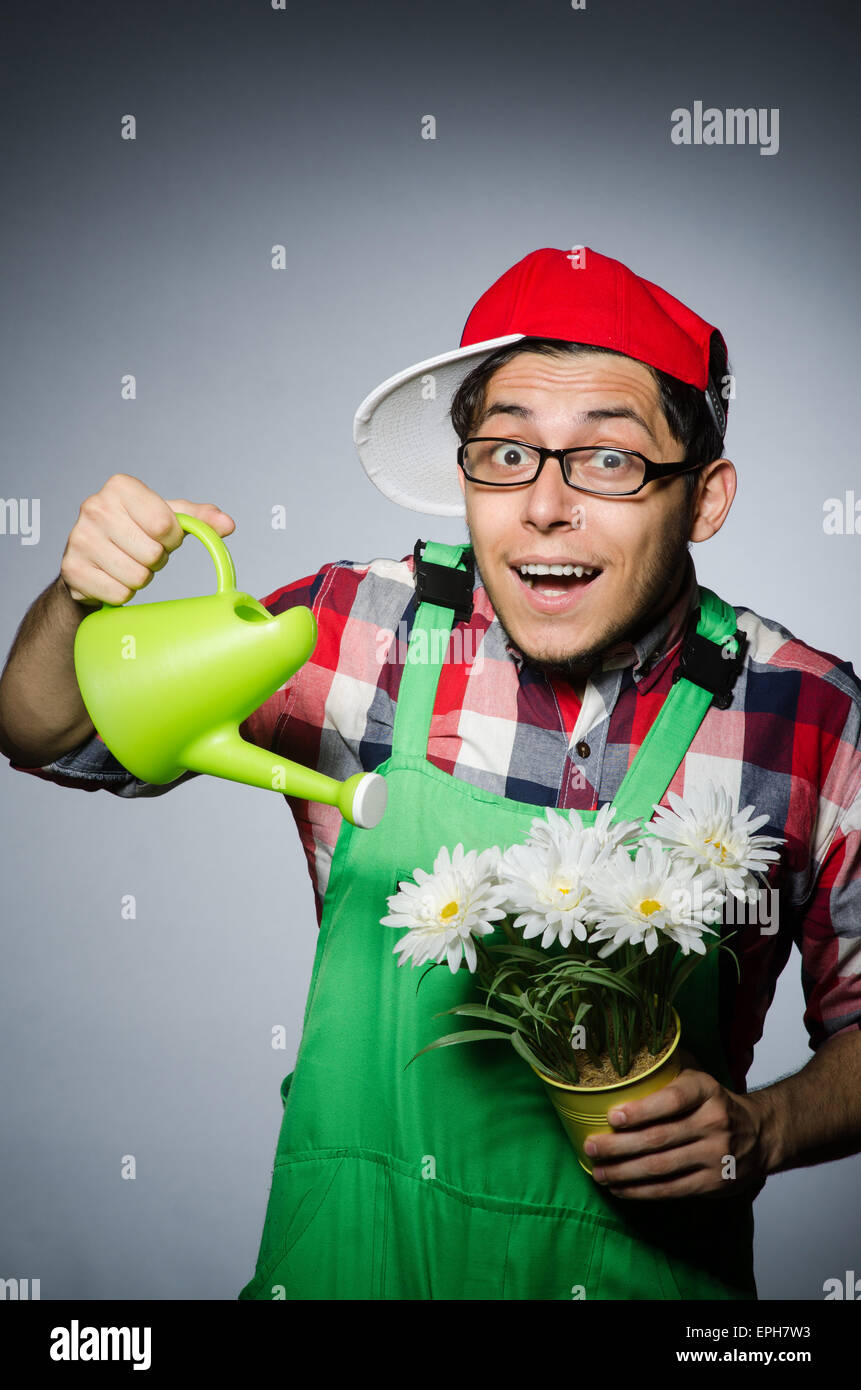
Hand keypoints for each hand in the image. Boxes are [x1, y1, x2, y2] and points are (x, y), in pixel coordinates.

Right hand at [60, 473, 235, 606]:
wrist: (90, 560)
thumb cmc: (134, 532)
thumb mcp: (167, 518)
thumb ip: (199, 518)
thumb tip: (228, 524)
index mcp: (120, 487)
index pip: (165, 525)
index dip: (172, 539)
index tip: (163, 537)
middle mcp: (94, 507)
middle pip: (153, 553)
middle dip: (156, 560)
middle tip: (143, 553)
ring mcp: (79, 539)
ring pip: (137, 576)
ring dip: (141, 578)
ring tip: (129, 564)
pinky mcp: (72, 570)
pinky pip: (119, 594)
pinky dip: (123, 593)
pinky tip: (113, 578)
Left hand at [584, 1052, 768, 1199]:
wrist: (759, 1134)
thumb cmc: (713, 1103)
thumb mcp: (696, 1078)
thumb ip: (664, 1073)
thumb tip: (618, 1065)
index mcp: (706, 1091)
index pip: (672, 1100)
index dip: (641, 1110)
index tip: (612, 1116)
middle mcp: (713, 1123)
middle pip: (658, 1138)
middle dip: (619, 1146)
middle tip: (591, 1146)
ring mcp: (715, 1156)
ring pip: (661, 1167)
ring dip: (624, 1172)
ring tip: (598, 1172)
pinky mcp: (713, 1183)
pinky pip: (671, 1189)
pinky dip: (641, 1191)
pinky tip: (620, 1187)